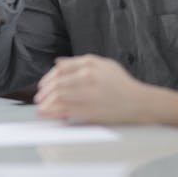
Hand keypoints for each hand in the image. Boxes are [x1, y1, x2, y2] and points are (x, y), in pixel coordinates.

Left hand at [34, 55, 177, 124]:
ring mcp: (88, 94)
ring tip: (40, 106)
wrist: (138, 102)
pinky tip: (47, 113)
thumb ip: (79, 62)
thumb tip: (58, 62)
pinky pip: (66, 111)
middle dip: (44, 91)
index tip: (43, 84)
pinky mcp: (89, 110)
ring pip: (59, 97)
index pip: (61, 68)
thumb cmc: (122, 84)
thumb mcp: (104, 64)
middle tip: (39, 96)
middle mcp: (88, 77)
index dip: (48, 77)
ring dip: (46, 103)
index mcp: (90, 64)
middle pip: (57, 83)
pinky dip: (53, 112)